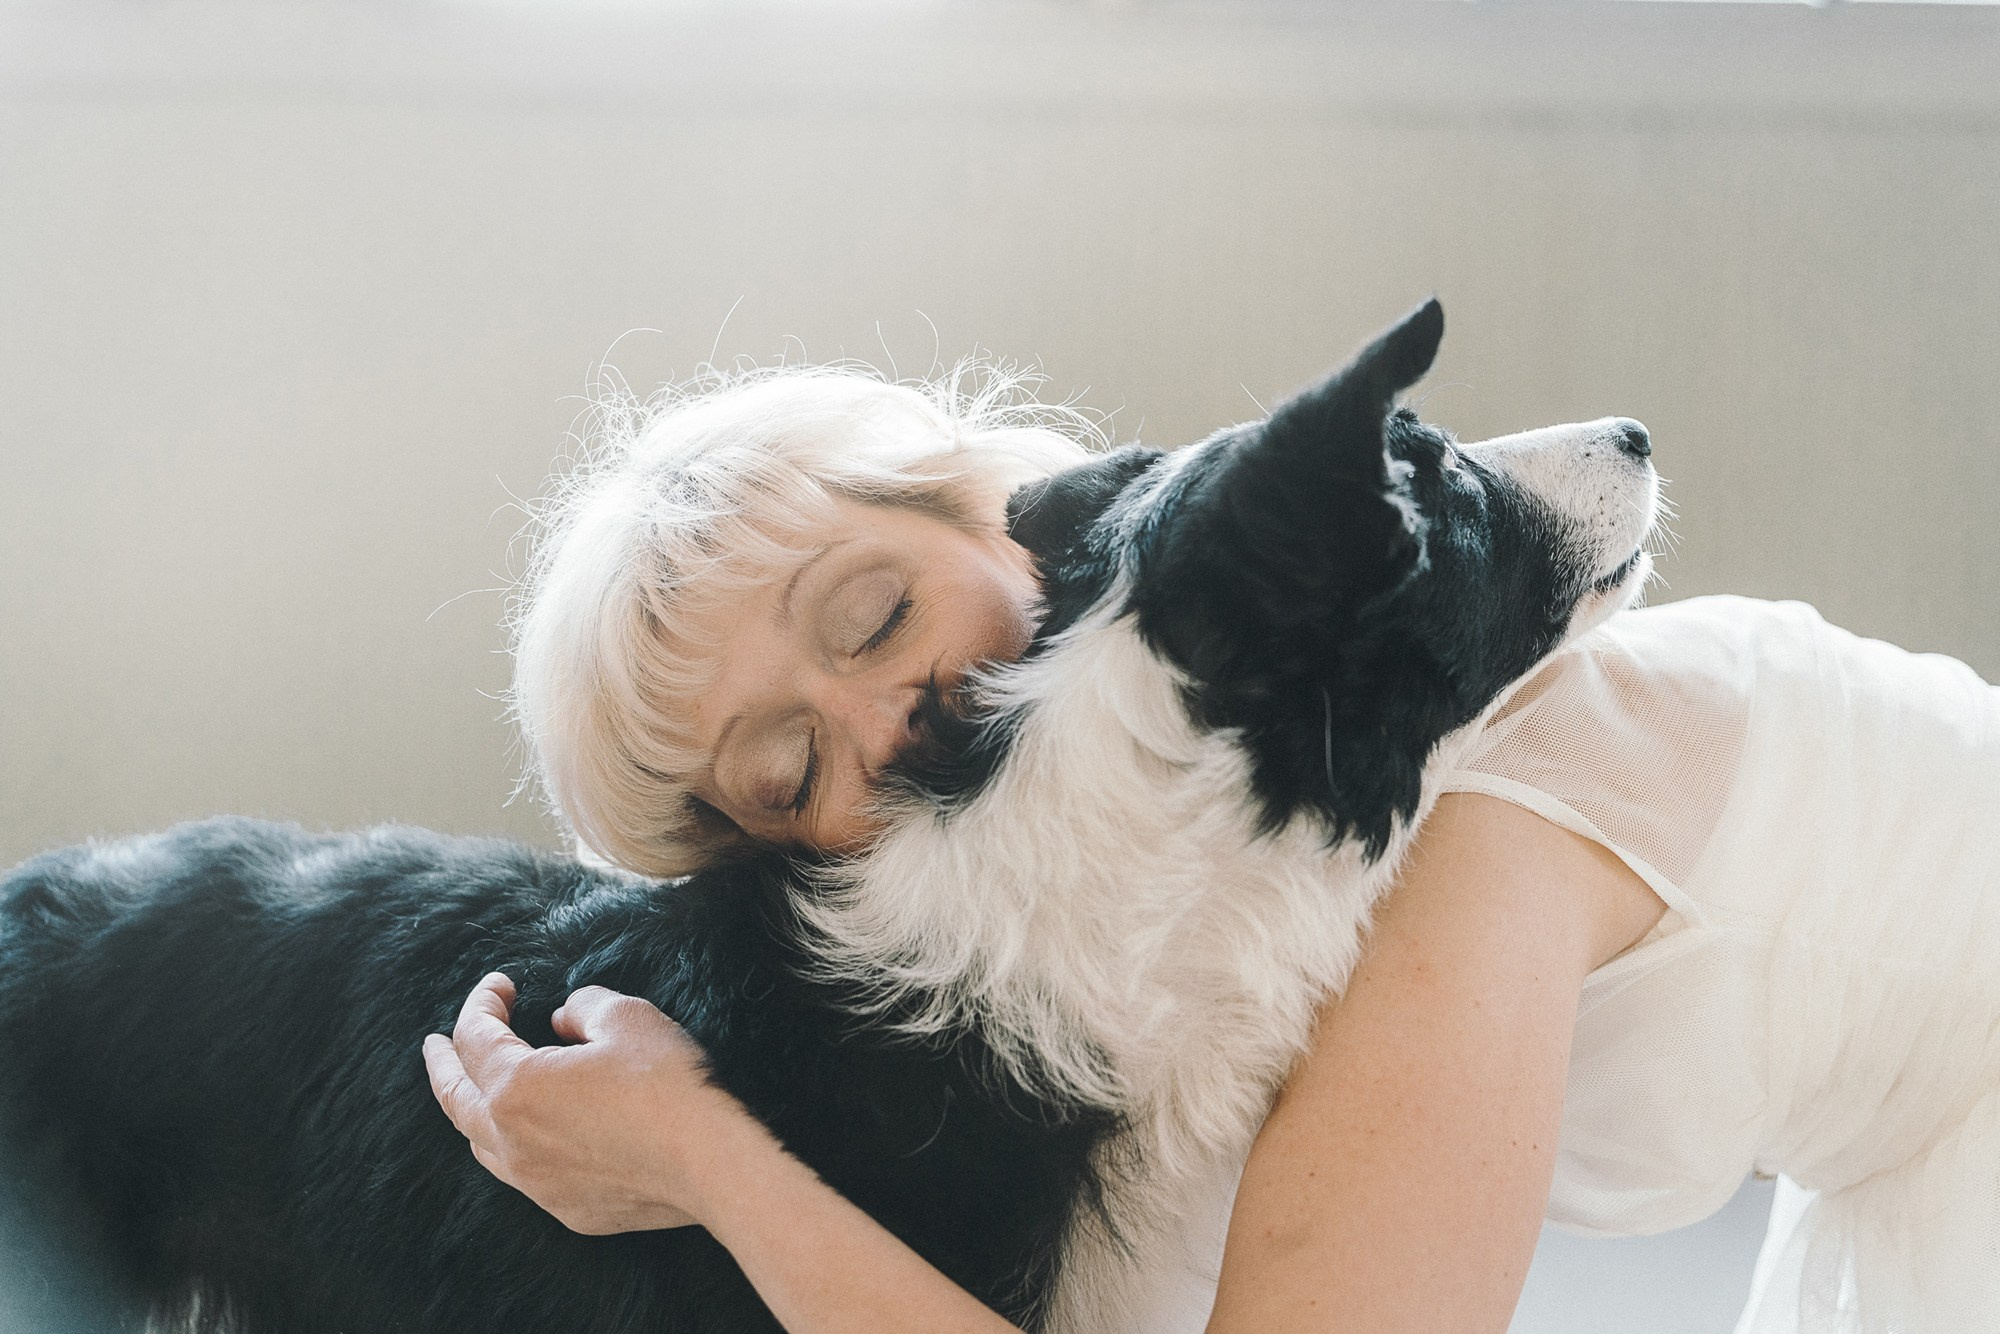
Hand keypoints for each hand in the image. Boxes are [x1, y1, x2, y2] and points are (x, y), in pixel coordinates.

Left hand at [423, 973, 756, 1234]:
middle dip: (442, 1062)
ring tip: (474, 1089)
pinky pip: (521, 1173)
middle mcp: (512, 1142)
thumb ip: (582, 1007)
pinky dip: (512, 1144)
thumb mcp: (626, 1017)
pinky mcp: (567, 1208)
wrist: (711, 1163)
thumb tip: (562, 1020)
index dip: (483, 1003)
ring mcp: (536, 1182)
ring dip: (472, 1108)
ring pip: (481, 1143)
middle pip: (455, 1097)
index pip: (477, 1037)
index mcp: (516, 1088)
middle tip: (434, 1042)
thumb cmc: (667, 1084)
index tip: (500, 984)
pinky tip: (531, 1134)